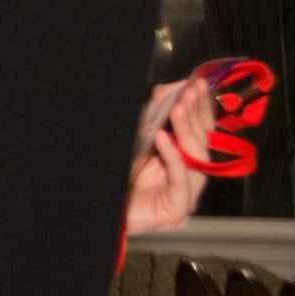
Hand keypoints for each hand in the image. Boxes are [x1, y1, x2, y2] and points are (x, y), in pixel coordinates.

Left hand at [125, 81, 214, 235]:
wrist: (92, 208)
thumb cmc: (114, 175)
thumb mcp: (136, 138)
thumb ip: (155, 115)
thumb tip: (169, 88)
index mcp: (183, 163)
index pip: (201, 133)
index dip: (201, 109)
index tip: (198, 84)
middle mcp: (188, 180)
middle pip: (202, 144)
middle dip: (196, 115)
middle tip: (191, 92)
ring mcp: (184, 197)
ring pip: (196, 161)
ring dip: (186, 131)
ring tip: (178, 108)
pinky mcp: (175, 211)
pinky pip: (180, 181)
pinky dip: (173, 157)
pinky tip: (163, 138)